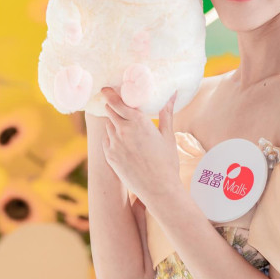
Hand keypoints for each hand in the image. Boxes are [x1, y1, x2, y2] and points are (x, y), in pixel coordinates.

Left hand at [101, 87, 179, 203]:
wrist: (158, 189)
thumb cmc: (166, 162)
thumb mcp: (168, 135)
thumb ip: (167, 112)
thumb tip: (172, 94)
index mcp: (137, 122)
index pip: (115, 101)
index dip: (109, 94)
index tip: (106, 89)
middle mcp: (122, 131)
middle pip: (109, 111)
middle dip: (113, 107)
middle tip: (119, 106)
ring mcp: (113, 144)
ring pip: (108, 127)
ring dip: (115, 124)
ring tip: (127, 130)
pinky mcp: (109, 157)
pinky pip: (107, 142)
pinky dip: (113, 139)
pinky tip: (125, 145)